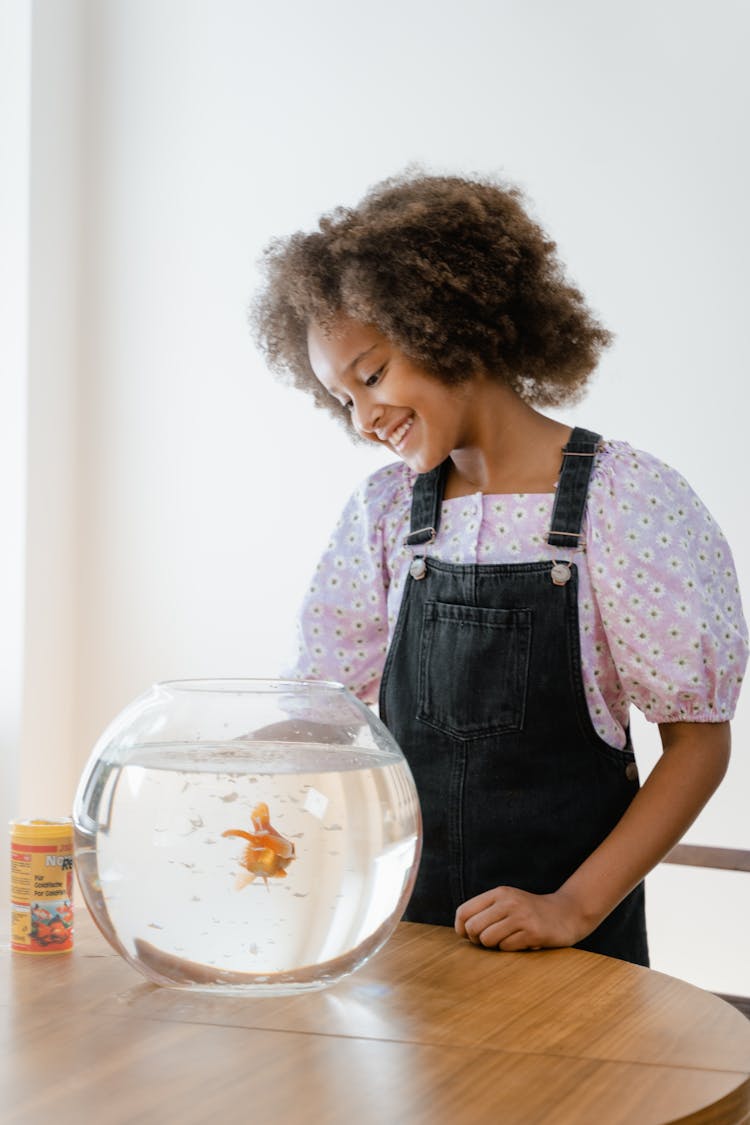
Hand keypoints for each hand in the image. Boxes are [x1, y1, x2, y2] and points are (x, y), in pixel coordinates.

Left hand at [454, 886, 587, 951]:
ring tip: (508, 940)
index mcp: (499, 893)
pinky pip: (507, 948)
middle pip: (473, 928)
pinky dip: (511, 949)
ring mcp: (521, 916)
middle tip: (490, 940)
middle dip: (477, 940)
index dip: (461, 928)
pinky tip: (523, 942)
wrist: (567, 913)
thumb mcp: (508, 902)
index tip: (469, 936)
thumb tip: (461, 930)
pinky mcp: (533, 932)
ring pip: (488, 939)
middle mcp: (508, 901)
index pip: (464, 911)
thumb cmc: (530, 911)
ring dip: (495, 945)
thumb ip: (486, 910)